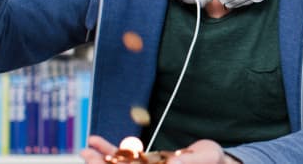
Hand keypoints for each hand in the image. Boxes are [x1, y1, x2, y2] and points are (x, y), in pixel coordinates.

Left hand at [79, 136, 240, 163]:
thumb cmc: (214, 161)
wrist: (217, 161)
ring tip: (87, 146)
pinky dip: (111, 150)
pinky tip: (97, 141)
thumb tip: (173, 162)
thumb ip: (189, 161)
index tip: (100, 161)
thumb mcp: (205, 159)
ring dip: (101, 157)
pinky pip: (125, 158)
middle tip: (85, 152)